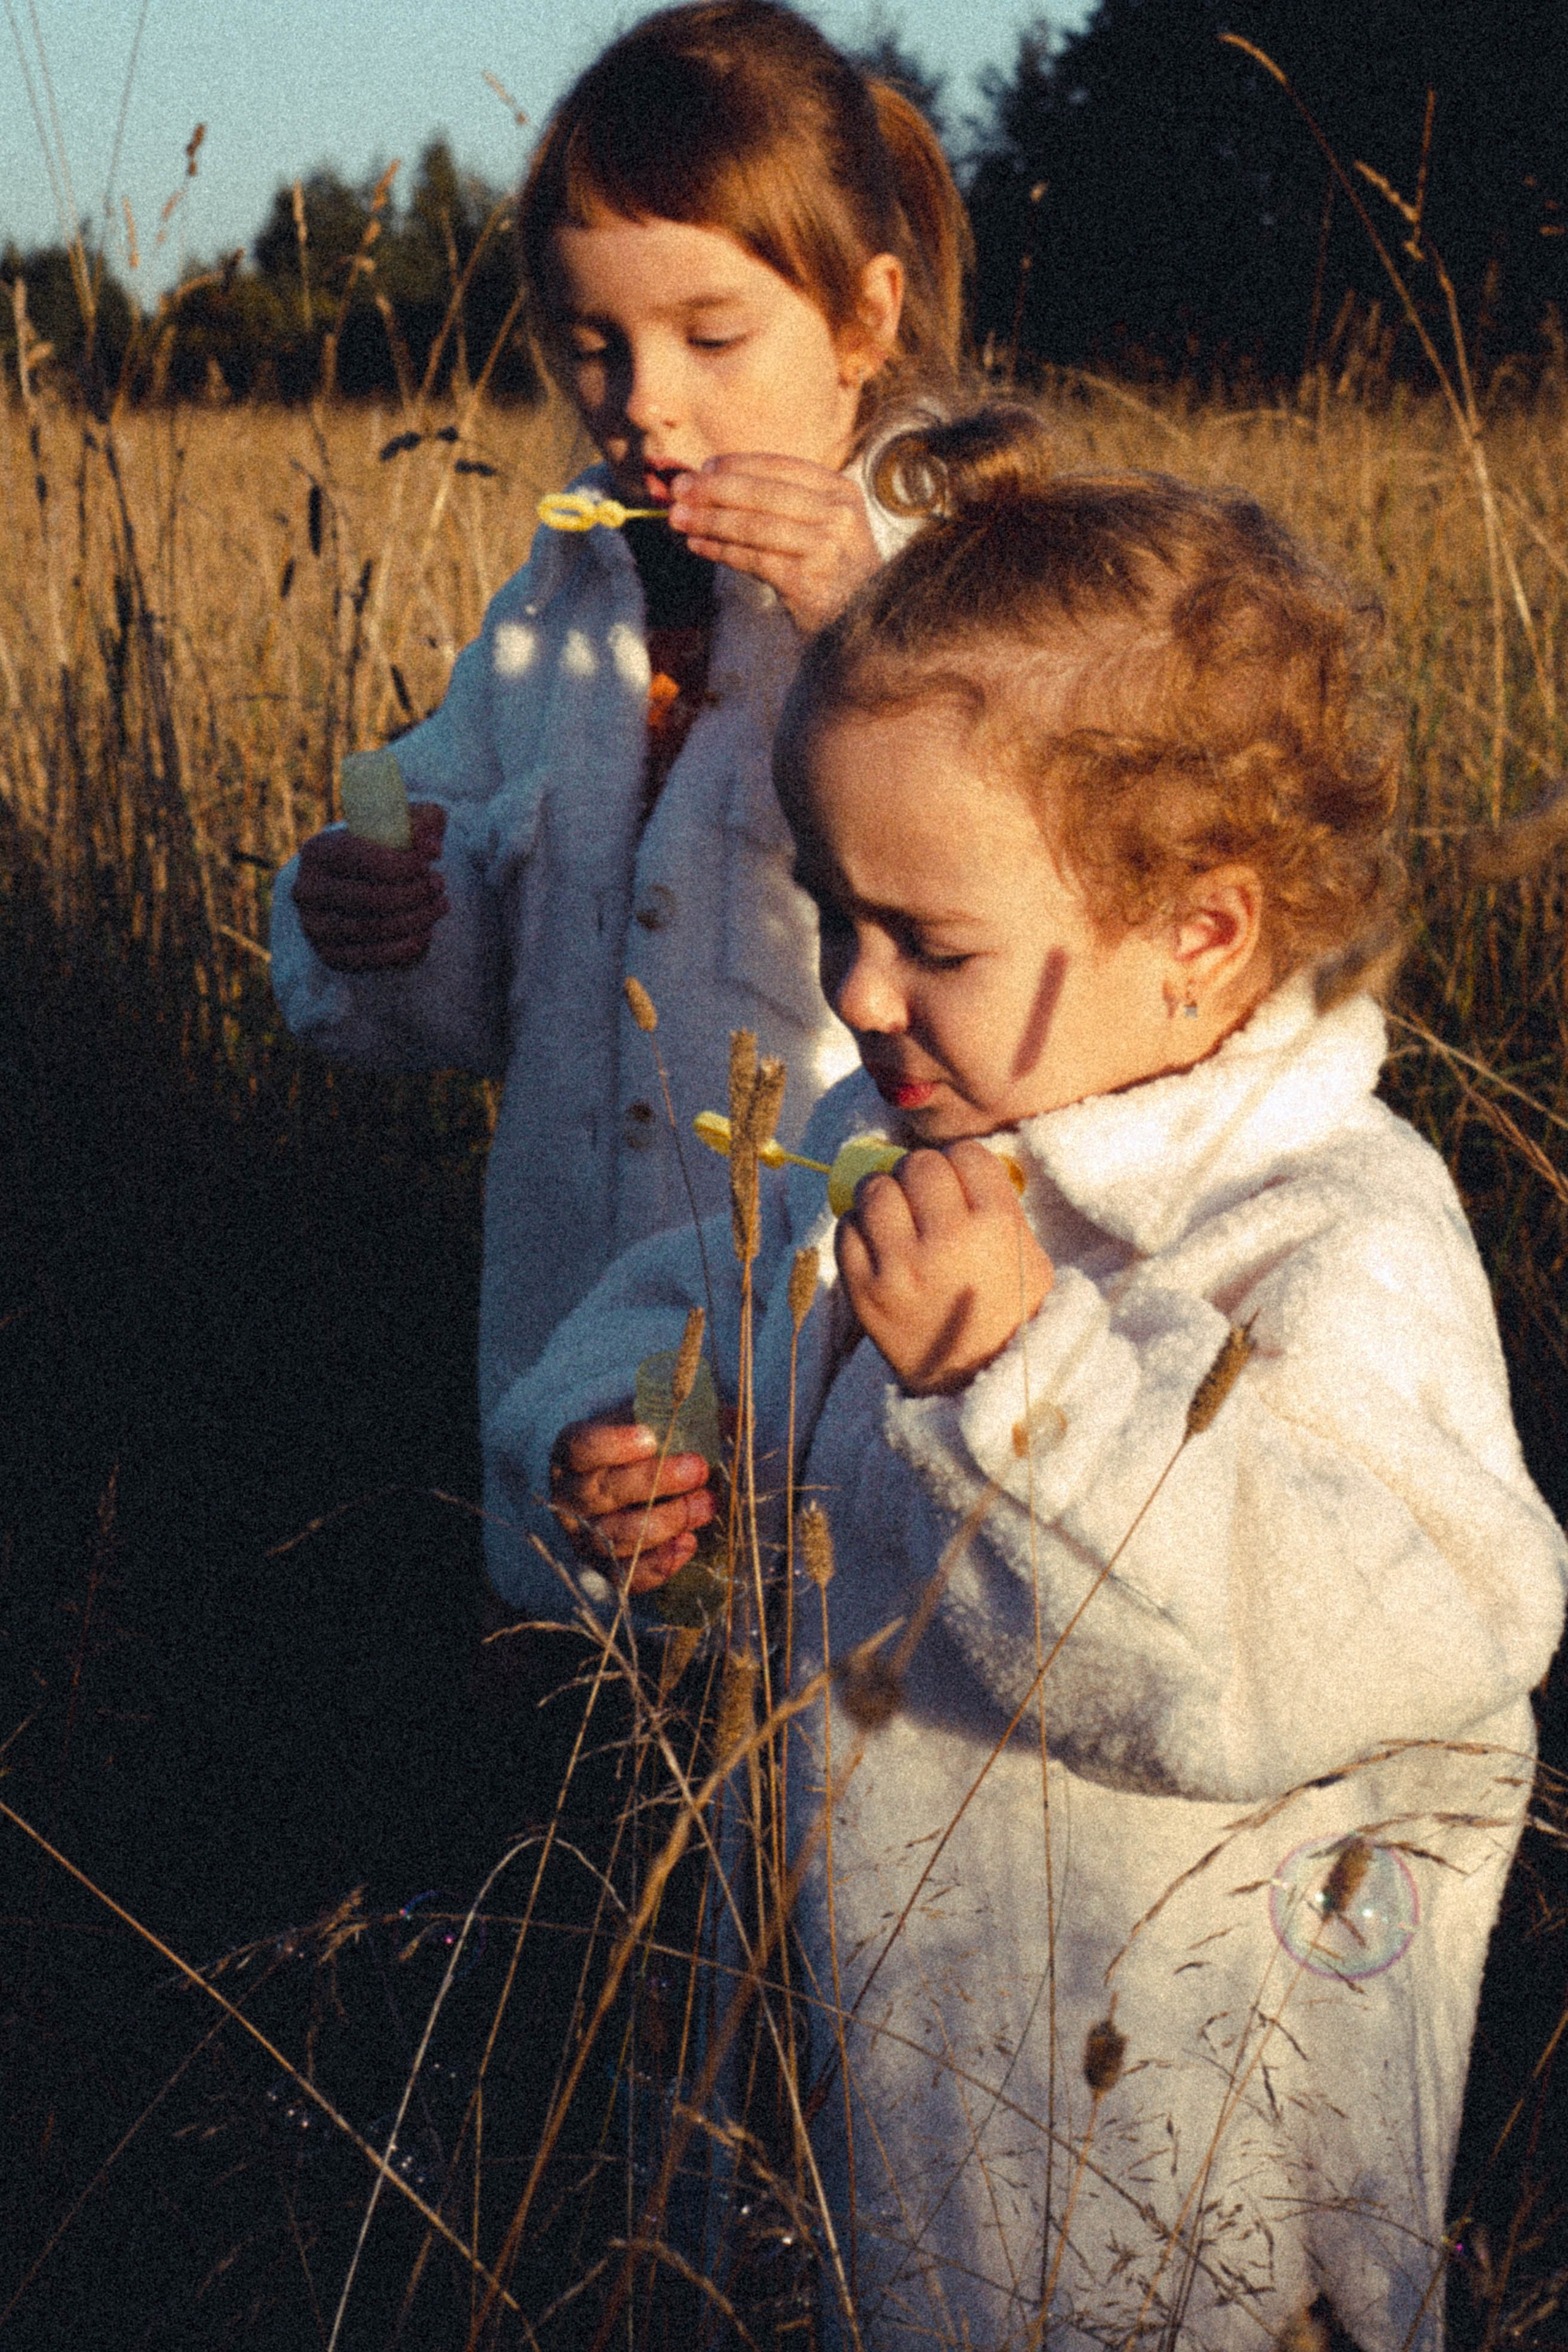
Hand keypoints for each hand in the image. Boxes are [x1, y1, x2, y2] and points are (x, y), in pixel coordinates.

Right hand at [292, 802, 447, 970]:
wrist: (363, 885)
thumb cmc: (387, 849)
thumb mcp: (404, 825)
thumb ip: (422, 822)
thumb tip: (430, 847)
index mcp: (316, 851)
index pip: (356, 857)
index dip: (399, 863)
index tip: (430, 863)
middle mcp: (306, 890)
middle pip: (368, 898)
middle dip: (414, 893)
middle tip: (439, 885)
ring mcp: (313, 926)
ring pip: (372, 930)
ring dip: (416, 920)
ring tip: (440, 906)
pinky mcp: (328, 955)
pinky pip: (368, 959)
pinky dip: (402, 950)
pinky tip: (424, 935)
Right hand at [550, 1419, 717, 1593]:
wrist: (616, 1492)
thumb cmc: (635, 1453)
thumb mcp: (648, 1426)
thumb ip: (684, 1418)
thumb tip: (735, 1417)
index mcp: (572, 1454)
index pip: (582, 1448)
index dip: (613, 1444)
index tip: (651, 1437)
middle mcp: (570, 1497)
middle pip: (604, 1492)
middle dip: (656, 1480)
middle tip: (698, 1468)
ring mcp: (585, 1537)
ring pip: (619, 1536)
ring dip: (668, 1520)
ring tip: (707, 1504)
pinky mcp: (605, 1569)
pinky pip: (629, 1575)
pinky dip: (661, 1563)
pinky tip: (689, 1543)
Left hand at [668, 454, 881, 633]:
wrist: (860, 624)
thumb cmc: (830, 571)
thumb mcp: (821, 525)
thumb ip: (782, 501)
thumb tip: (713, 479)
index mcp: (841, 491)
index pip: (780, 466)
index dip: (736, 466)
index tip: (703, 469)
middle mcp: (838, 514)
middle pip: (762, 493)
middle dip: (714, 490)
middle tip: (679, 490)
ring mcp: (826, 547)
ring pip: (754, 525)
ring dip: (710, 521)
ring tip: (678, 519)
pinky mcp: (807, 580)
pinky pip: (752, 559)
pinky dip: (721, 551)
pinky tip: (699, 545)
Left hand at [835, 1144, 1052, 1395]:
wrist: (980, 1384)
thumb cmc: (1010, 1315)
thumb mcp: (1031, 1258)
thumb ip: (999, 1208)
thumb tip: (957, 1167)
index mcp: (996, 1226)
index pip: (966, 1155)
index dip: (959, 1165)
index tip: (957, 1182)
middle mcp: (947, 1239)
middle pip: (918, 1166)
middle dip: (919, 1175)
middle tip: (922, 1197)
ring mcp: (901, 1266)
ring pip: (874, 1190)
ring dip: (883, 1195)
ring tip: (893, 1214)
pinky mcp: (865, 1291)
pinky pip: (847, 1231)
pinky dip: (858, 1229)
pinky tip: (876, 1243)